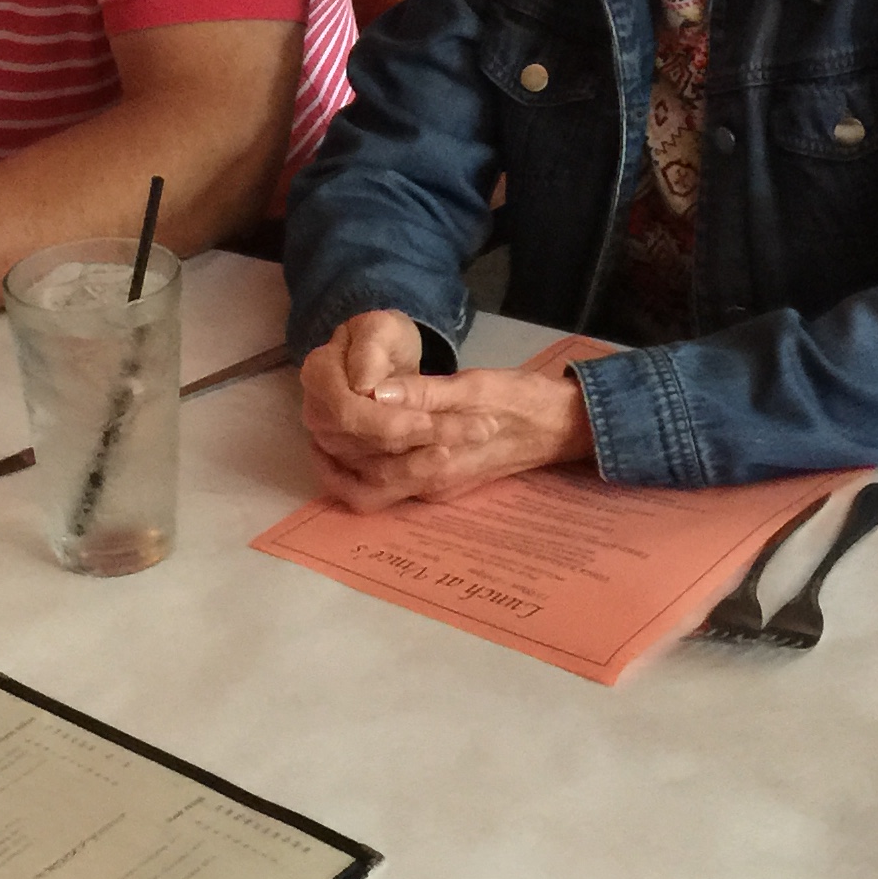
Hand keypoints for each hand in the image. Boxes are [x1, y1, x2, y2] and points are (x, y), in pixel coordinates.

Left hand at [301, 313, 590, 507]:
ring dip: (354, 471)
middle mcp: (435, 483)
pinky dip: (375, 468)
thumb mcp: (475, 387)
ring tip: (330, 439)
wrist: (563, 426)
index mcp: (439, 462)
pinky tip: (368, 440)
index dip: (339, 456)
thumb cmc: (521, 401)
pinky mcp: (450, 479)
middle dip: (337, 470)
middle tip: (314, 437)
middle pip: (372, 491)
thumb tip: (376, 396)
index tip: (316, 429)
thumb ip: (426, 394)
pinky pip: (400, 483)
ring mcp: (443, 486)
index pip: (373, 472)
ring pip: (384, 491)